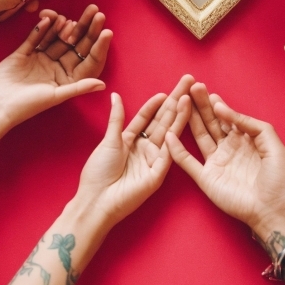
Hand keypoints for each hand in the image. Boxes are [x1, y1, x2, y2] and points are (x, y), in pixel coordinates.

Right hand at [0, 4, 110, 131]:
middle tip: (95, 11)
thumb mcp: (56, 96)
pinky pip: (35, 38)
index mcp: (67, 78)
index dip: (97, 45)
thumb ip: (79, 87)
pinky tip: (49, 18)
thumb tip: (104, 85)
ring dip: (62, 27)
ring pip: (55, 38)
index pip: (86, 58)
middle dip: (84, 28)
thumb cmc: (26, 106)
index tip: (107, 30)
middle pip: (73, 44)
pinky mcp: (24, 53)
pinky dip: (41, 29)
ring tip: (70, 17)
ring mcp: (40, 59)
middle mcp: (56, 67)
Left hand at [74, 75, 193, 229]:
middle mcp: (145, 149)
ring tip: (188, 97)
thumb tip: (115, 95)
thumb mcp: (108, 140)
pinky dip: (175, 135)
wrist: (96, 200)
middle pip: (162, 121)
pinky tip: (182, 119)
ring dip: (179, 114)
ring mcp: (153, 160)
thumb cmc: (98, 173)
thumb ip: (116, 118)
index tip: (166, 91)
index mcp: (131, 141)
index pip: (147, 118)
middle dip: (174, 101)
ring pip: (169, 132)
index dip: (156, 104)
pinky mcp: (158, 173)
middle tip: (188, 83)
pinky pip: (169, 151)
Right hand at [166, 83, 284, 240]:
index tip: (205, 88)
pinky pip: (188, 162)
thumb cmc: (280, 181)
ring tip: (180, 100)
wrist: (274, 212)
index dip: (216, 103)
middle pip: (211, 122)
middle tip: (190, 87)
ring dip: (190, 118)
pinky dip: (177, 150)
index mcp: (246, 141)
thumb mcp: (273, 145)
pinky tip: (169, 135)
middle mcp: (229, 149)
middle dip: (201, 105)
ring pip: (199, 135)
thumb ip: (253, 125)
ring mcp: (216, 163)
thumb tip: (226, 111)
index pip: (227, 117)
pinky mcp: (207, 178)